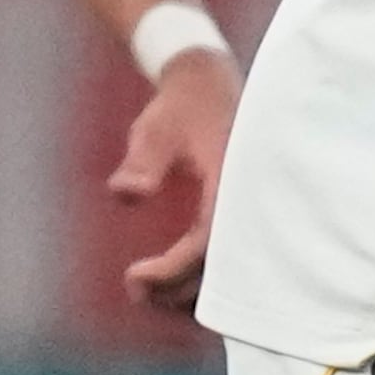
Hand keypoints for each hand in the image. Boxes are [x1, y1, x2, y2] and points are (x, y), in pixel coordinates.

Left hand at [110, 46, 238, 313]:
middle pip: (223, 265)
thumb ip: (141, 162)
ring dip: (190, 290)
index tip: (135, 275)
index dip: (174, 268)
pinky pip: (227, 257)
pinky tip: (170, 283)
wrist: (207, 82)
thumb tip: (126, 193)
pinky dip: (201, 278)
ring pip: (229, 269)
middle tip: (136, 292)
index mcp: (232, 179)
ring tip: (146, 293)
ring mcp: (248, 208)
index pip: (208, 240)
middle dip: (180, 289)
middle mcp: (247, 200)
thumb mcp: (155, 129)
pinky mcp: (241, 214)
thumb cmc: (180, 106)